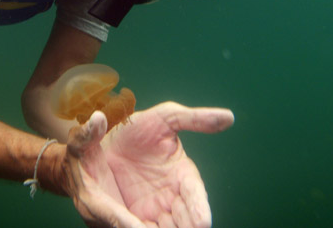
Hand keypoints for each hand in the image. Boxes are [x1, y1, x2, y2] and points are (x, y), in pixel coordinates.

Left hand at [62, 102, 233, 226]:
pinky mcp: (130, 219)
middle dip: (183, 227)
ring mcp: (153, 212)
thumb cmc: (138, 128)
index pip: (196, 196)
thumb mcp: (165, 117)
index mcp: (184, 176)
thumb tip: (229, 116)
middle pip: (184, 222)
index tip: (201, 222)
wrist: (103, 140)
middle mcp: (172, 199)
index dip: (198, 209)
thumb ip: (193, 119)